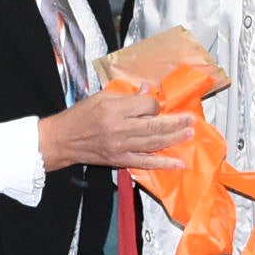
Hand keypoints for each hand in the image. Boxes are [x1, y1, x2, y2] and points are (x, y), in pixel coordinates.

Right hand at [37, 87, 190, 173]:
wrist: (64, 139)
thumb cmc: (81, 115)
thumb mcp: (102, 97)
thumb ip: (127, 96)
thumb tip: (147, 91)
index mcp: (115, 109)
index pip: (146, 106)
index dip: (155, 105)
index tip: (157, 104)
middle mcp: (119, 129)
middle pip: (154, 126)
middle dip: (176, 123)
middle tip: (191, 120)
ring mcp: (121, 147)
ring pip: (154, 143)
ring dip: (174, 139)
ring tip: (189, 134)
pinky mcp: (120, 160)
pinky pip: (146, 163)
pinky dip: (163, 163)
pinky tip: (177, 163)